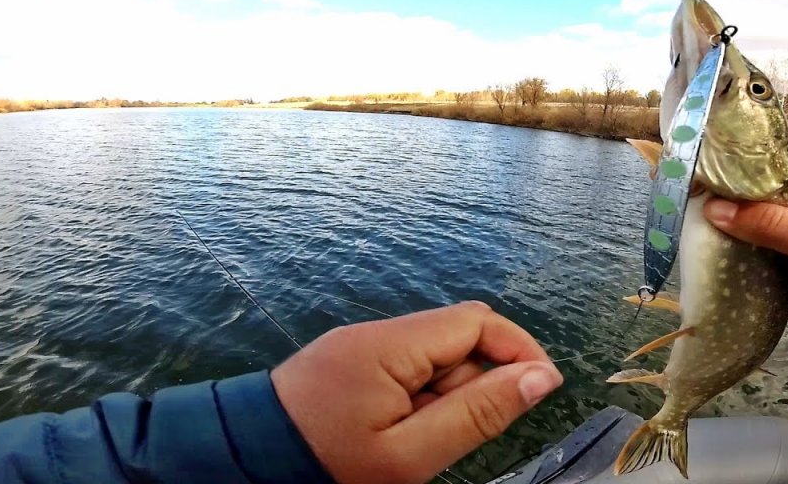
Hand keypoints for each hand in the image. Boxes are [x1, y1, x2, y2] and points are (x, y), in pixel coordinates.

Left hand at [270, 301, 562, 483]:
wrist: (243, 463)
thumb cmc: (326, 466)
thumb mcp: (411, 454)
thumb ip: (478, 414)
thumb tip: (541, 377)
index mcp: (391, 345)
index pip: (477, 321)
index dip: (519, 348)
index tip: (544, 389)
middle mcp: (377, 333)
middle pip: (459, 336)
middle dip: (480, 379)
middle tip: (461, 433)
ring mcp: (362, 345)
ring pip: (435, 355)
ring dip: (451, 392)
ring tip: (420, 440)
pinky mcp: (352, 361)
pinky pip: (408, 368)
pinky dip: (424, 395)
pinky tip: (405, 430)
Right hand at [702, 159, 787, 319]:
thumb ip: (771, 225)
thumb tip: (714, 208)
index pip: (766, 164)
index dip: (731, 171)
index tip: (695, 184)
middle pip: (761, 189)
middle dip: (730, 198)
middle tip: (689, 210)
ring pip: (765, 214)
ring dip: (740, 222)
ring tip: (701, 229)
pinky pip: (774, 235)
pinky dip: (755, 241)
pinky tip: (732, 250)